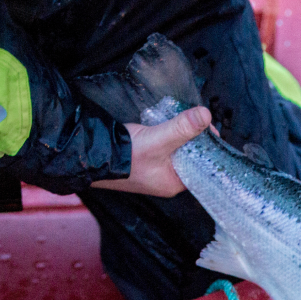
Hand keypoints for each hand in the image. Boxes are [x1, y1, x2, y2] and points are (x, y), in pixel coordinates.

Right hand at [90, 106, 211, 196]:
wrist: (90, 154)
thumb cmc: (124, 155)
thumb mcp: (158, 140)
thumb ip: (182, 128)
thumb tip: (206, 115)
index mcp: (174, 184)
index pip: (202, 166)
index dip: (208, 147)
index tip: (210, 129)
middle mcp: (165, 180)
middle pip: (191, 157)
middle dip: (194, 139)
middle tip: (197, 120)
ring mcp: (154, 171)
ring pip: (177, 151)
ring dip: (180, 135)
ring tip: (183, 119)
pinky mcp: (144, 160)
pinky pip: (164, 147)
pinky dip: (167, 135)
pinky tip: (167, 124)